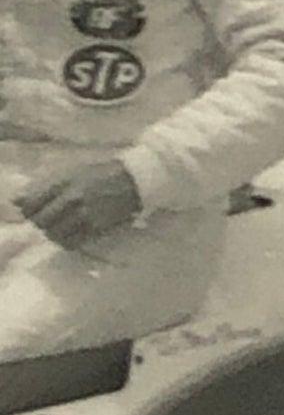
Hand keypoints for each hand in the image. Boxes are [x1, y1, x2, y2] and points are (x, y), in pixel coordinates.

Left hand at [14, 160, 141, 249]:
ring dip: (53, 233)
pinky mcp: (96, 227)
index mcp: (66, 182)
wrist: (137, 180)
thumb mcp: (74, 171)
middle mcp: (72, 199)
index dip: (28, 210)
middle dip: (41, 223)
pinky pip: (71, 242)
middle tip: (48, 220)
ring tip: (61, 227)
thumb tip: (15, 200)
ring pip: (54, 234)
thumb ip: (46, 185)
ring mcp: (84, 214)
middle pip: (41, 222)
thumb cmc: (104, 172)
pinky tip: (71, 234)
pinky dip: (66, 241)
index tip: (33, 211)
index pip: (32, 203)